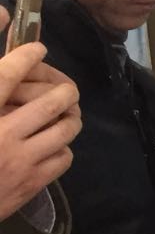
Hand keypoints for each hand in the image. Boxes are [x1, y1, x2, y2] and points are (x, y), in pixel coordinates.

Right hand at [0, 37, 81, 218]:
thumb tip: (4, 65)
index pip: (5, 76)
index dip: (24, 57)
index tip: (36, 50)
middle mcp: (1, 135)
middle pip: (50, 102)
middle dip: (65, 88)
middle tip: (67, 87)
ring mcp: (20, 161)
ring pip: (64, 129)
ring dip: (69, 117)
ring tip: (66, 114)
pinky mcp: (31, 184)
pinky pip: (63, 158)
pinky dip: (63, 147)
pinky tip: (53, 145)